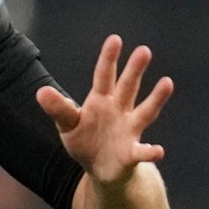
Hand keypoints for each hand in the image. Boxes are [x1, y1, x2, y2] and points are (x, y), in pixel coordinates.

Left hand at [39, 35, 172, 187]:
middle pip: (128, 87)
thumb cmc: (84, 140)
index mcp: (101, 100)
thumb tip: (41, 92)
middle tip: (144, 51)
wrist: (99, 169)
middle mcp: (119, 110)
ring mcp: (129, 129)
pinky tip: (158, 150)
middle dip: (134, 70)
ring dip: (156, 98)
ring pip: (144, 111)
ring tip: (167, 83)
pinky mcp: (132, 152)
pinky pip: (142, 151)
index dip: (109, 58)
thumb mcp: (67, 124)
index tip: (115, 39)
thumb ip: (59, 109)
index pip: (104, 76)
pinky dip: (150, 151)